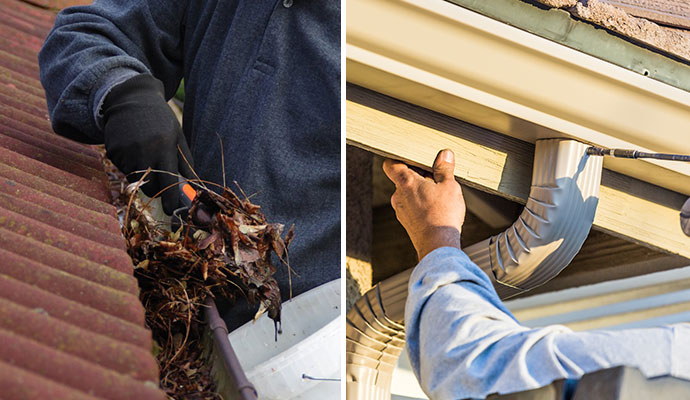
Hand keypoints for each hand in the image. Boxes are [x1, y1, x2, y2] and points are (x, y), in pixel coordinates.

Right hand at [102, 74, 193, 213]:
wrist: (131, 98)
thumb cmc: (160, 119)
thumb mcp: (177, 136)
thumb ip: (185, 162)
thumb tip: (193, 187)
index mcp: (164, 147)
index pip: (169, 181)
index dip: (171, 200)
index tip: (173, 212)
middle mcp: (144, 150)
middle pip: (150, 187)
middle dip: (156, 190)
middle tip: (160, 182)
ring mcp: (126, 151)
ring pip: (136, 180)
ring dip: (143, 176)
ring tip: (146, 155)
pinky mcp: (112, 151)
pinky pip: (122, 169)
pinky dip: (129, 165)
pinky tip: (133, 149)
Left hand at [383, 149, 465, 259]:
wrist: (438, 245)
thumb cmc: (442, 215)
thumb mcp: (449, 186)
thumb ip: (445, 169)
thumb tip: (445, 155)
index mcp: (406, 182)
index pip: (391, 164)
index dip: (399, 159)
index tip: (411, 158)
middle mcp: (398, 196)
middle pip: (403, 178)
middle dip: (418, 176)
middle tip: (436, 177)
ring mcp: (401, 210)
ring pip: (408, 193)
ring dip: (421, 190)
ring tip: (439, 194)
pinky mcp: (406, 221)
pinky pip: (411, 207)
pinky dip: (421, 204)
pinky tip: (436, 208)